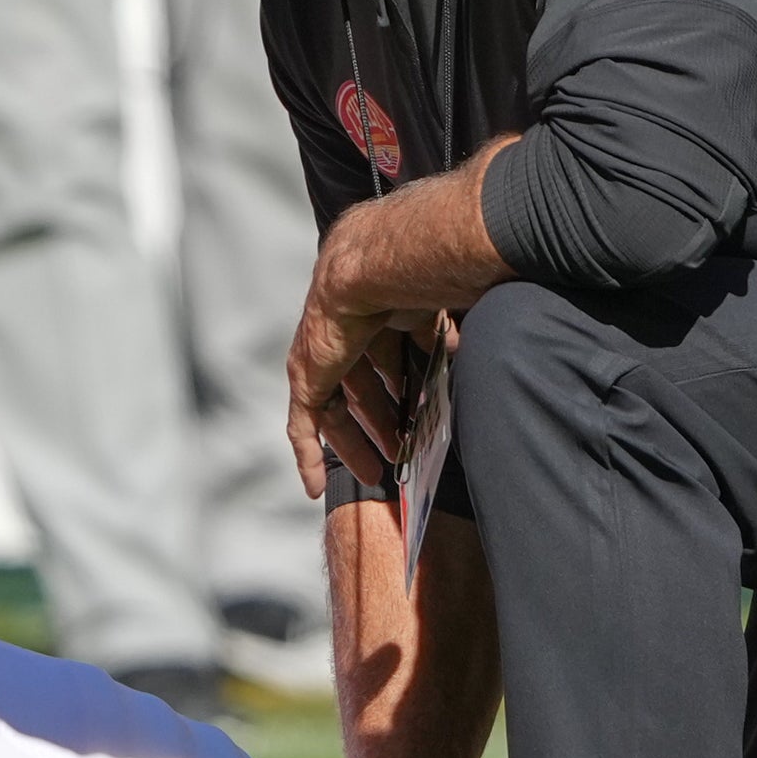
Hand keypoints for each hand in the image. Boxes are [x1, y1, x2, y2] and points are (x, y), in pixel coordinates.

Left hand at [287, 215, 433, 498]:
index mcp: (375, 317)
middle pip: (360, 390)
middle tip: (397, 453)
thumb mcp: (431, 317)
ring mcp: (321, 358)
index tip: (414, 417)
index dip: (400, 391)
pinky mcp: (306, 378)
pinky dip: (308, 455)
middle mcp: (345, 336)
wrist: (376, 270)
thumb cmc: (413, 278)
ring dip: (354, 442)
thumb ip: (439, 336)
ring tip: (375, 472)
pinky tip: (315, 487)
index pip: (385, 362)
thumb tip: (454, 350)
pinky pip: (302, 425)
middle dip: (380, 423)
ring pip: (335, 411)